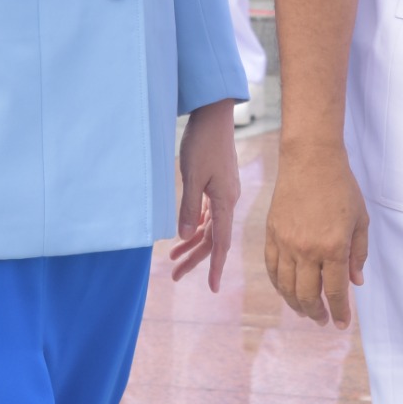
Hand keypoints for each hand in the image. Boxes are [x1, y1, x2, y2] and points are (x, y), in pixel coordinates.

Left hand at [168, 100, 242, 287]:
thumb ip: (188, 207)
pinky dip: (197, 226)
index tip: (211, 288)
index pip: (221, 242)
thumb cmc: (203, 143)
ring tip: (173, 260)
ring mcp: (224, 192)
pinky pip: (209, 213)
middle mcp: (228, 200)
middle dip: (195, 259)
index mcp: (225, 201)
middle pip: (214, 238)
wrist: (215, 115)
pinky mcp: (218, 184)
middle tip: (175, 276)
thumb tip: (183, 236)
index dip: (215, 266)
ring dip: (193, 244)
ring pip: (210, 227)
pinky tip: (186, 233)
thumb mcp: (192, 176)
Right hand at [264, 141, 367, 326]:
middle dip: (317, 313)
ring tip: (306, 311)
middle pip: (308, 295)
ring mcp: (286, 243)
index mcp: (333, 247)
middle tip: (323, 320)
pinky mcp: (272, 235)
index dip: (340, 311)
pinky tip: (287, 292)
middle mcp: (307, 250)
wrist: (310, 160)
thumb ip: (358, 254)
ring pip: (287, 287)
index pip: (336, 291)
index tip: (341, 324)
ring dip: (297, 304)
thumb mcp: (360, 220)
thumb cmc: (341, 187)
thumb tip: (356, 282)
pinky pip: (272, 269)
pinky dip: (279, 286)